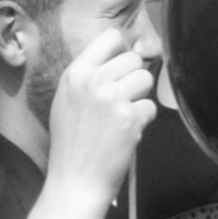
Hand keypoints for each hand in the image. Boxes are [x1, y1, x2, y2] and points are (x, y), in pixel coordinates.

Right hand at [42, 19, 158, 205]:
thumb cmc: (71, 144)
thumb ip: (88, 78)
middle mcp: (93, 81)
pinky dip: (144, 121)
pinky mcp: (130, 117)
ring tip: (124, 117)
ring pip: (146, 79)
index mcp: (74, 74)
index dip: (122, 51)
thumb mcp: (66, 101)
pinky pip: (151, 107)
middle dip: (133, 79)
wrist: (75, 180)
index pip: (110, 38)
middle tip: (122, 101)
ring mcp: (112, 98)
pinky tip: (127, 133)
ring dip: (140, 98)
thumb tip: (116, 61)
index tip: (121, 67)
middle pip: (133, 59)